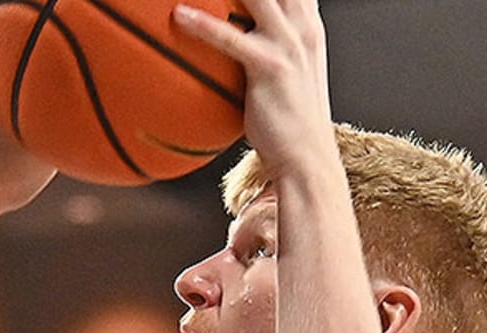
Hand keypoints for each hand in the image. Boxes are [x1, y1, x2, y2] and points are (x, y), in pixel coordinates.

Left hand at [174, 0, 333, 178]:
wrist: (308, 163)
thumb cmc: (288, 128)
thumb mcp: (285, 78)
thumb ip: (264, 49)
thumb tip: (231, 43)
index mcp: (306, 23)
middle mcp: (301, 25)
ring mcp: (289, 43)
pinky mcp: (271, 67)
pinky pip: (230, 39)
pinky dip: (203, 24)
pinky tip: (178, 15)